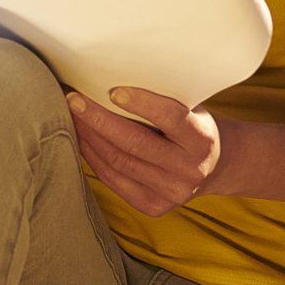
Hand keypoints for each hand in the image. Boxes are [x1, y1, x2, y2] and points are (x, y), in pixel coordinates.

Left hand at [65, 85, 222, 217]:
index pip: (170, 117)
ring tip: (72, 117)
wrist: (212, 168)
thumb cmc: (190, 126)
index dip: (141, 103)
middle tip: (73, 99)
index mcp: (202, 139)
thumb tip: (110, 78)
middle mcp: (190, 169)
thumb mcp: (189, 109)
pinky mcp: (154, 206)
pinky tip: (81, 139)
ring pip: (119, 162)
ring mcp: (172, 193)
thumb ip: (163, 100)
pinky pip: (114, 180)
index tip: (112, 90)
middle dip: (98, 119)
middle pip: (134, 143)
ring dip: (90, 137)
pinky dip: (93, 158)